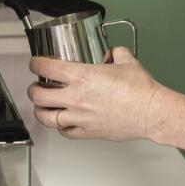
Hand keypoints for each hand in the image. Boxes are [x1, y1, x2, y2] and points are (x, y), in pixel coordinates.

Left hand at [27, 47, 162, 141]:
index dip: (35, 63)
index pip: (45, 68)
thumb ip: (115, 53)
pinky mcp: (88, 132)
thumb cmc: (141, 90)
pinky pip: (65, 132)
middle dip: (33, 89)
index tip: (35, 63)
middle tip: (36, 85)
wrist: (151, 112)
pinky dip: (60, 127)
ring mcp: (80, 117)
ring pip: (46, 117)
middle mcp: (76, 98)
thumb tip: (112, 53)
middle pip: (38, 95)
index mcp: (82, 76)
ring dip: (40, 110)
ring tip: (42, 106)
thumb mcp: (126, 60)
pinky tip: (63, 122)